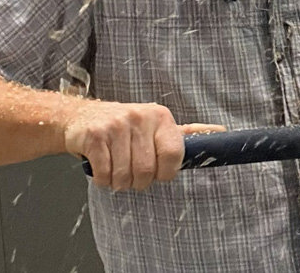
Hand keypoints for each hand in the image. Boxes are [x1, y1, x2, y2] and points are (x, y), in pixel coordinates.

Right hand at [63, 100, 222, 189]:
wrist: (79, 117)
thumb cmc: (124, 126)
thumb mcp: (156, 124)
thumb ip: (185, 132)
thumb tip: (220, 131)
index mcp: (160, 116)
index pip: (173, 154)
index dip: (166, 172)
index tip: (158, 173)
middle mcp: (140, 117)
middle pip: (148, 170)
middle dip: (140, 181)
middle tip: (132, 174)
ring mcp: (116, 125)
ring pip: (125, 175)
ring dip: (120, 183)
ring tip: (117, 171)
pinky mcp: (95, 135)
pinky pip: (105, 173)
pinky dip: (103, 180)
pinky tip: (103, 169)